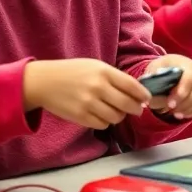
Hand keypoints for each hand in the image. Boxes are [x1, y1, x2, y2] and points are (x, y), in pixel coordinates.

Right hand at [23, 59, 150, 129]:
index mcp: (103, 72)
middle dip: (135, 109)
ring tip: (115, 110)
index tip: (147, 99)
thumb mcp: (94, 66)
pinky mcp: (81, 117)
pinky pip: (103, 124)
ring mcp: (89, 103)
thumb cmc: (72, 72)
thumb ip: (114, 77)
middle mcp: (98, 87)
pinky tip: (102, 115)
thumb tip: (136, 93)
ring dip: (120, 116)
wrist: (44, 82)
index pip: (132, 86)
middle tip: (136, 109)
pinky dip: (106, 121)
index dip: (143, 95)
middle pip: (128, 104)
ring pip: (116, 117)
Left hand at [144, 55, 191, 119]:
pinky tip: (185, 114)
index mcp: (183, 62)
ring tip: (176, 114)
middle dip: (186, 103)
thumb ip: (153, 86)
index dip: (182, 92)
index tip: (170, 104)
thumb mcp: (151, 75)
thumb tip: (152, 99)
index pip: (189, 76)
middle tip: (172, 111)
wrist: (166, 73)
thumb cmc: (158, 73)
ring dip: (191, 108)